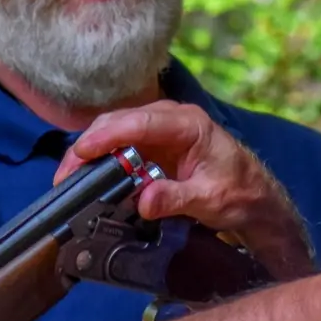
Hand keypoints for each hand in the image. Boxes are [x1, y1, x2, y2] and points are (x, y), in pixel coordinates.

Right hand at [57, 100, 315, 278]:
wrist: (255, 198)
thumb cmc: (240, 193)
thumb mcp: (210, 199)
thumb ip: (176, 198)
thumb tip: (144, 200)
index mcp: (189, 124)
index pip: (141, 122)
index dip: (108, 135)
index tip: (83, 151)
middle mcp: (172, 120)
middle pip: (120, 122)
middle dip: (89, 145)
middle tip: (66, 174)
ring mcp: (161, 131)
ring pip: (116, 132)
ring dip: (91, 153)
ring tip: (68, 179)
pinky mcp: (154, 146)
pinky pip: (121, 146)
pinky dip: (102, 160)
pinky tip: (87, 178)